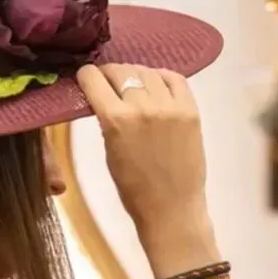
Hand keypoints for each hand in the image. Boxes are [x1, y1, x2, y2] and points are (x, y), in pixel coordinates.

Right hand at [76, 63, 211, 253]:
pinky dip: (161, 77)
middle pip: (121, 70)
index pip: (94, 79)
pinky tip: (155, 85)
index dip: (86, 75)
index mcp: (116, 120)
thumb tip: (104, 94)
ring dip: (134, 74)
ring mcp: (170, 107)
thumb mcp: (109, 150)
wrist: (171, 208)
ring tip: (132, 84)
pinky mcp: (191, 110)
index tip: (86, 78)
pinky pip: (175, 79)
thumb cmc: (132, 187)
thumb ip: (106, 118)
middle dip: (109, 73)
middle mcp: (143, 107)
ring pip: (146, 71)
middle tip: (107, 82)